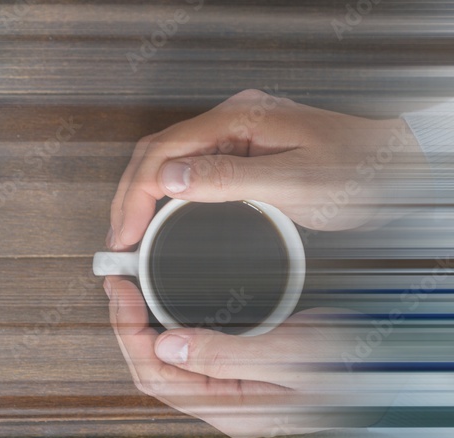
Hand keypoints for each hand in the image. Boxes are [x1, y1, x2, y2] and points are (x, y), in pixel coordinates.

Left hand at [103, 277, 383, 437]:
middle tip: (116, 282)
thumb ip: (227, 355)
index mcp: (228, 407)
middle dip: (127, 324)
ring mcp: (225, 385)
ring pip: (165, 357)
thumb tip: (167, 348)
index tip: (119, 292)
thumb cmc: (344, 367)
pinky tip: (160, 300)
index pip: (154, 376)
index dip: (127, 333)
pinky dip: (165, 321)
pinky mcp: (233, 365)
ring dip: (142, 322)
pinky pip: (186, 347)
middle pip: (152, 367)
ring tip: (129, 286)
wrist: (376, 366)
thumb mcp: (290, 354)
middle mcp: (220, 400)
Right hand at [106, 89, 426, 249]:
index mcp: (239, 119)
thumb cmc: (358, 171)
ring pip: (170, 162)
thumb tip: (170, 178)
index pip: (164, 151)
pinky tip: (160, 217)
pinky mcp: (243, 152)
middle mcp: (233, 121)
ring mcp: (236, 135)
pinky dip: (166, 196)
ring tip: (130, 234)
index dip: (135, 194)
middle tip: (119, 240)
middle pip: (159, 154)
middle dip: (130, 197)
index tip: (124, 232)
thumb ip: (229, 179)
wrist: (396, 168)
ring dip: (144, 197)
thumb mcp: (294, 183)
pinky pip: (191, 169)